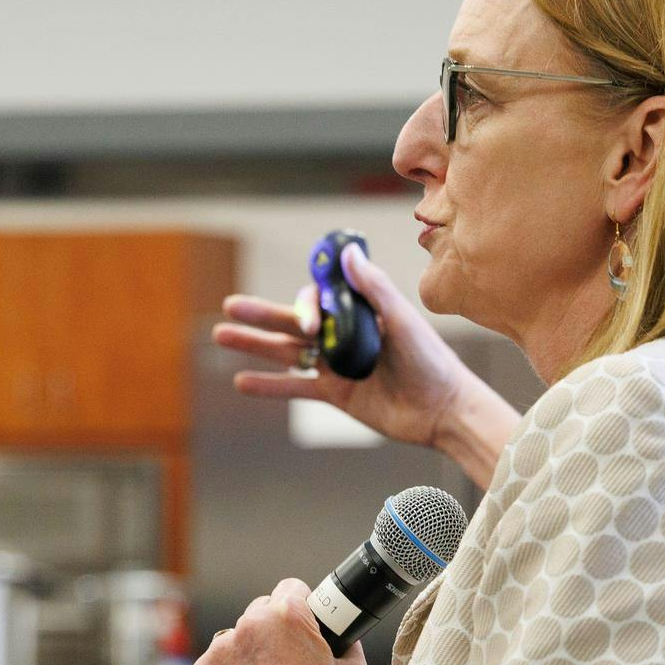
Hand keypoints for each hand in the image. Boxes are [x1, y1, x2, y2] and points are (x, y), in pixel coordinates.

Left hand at [191, 578, 372, 664]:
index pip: (292, 588)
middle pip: (261, 611)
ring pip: (237, 638)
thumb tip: (342, 634)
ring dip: (249, 653)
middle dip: (274, 631)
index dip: (302, 607)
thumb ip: (347, 643)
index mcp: (288, 616)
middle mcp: (249, 625)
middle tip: (289, 663)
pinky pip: (217, 664)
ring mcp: (220, 651)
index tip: (303, 625)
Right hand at [214, 241, 497, 451]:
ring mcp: (337, 365)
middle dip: (261, 315)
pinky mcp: (336, 394)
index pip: (319, 300)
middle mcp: (344, 335)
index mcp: (360, 312)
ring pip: (288, 353)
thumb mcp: (403, 321)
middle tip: (229, 307)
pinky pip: (296, 387)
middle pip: (293, 322)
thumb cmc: (431, 362)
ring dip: (255, 346)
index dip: (306, 309)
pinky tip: (241, 381)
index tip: (310, 326)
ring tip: (221, 336)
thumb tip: (348, 252)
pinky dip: (269, 385)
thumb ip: (374, 288)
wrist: (442, 412)